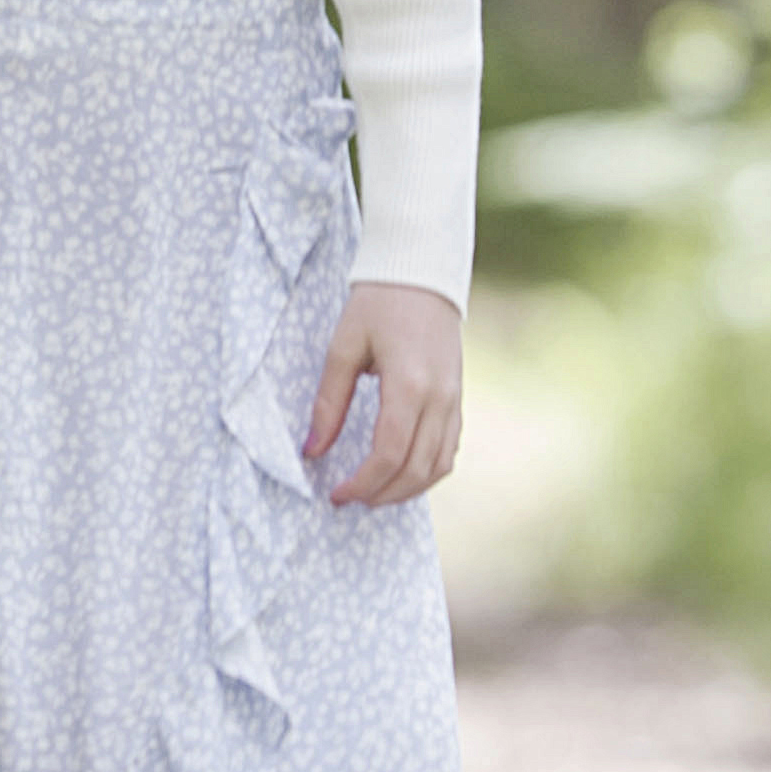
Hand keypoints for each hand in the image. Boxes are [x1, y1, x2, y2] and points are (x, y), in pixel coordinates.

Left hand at [301, 285, 462, 508]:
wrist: (421, 271)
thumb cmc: (377, 302)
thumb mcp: (343, 346)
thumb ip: (329, 402)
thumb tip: (312, 451)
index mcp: (409, 384)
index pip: (389, 454)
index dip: (362, 483)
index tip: (336, 494)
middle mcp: (440, 397)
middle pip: (416, 469)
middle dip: (381, 494)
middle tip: (349, 499)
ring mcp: (454, 398)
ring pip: (438, 466)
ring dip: (406, 490)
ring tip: (372, 494)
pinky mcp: (458, 397)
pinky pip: (449, 449)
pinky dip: (427, 471)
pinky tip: (400, 474)